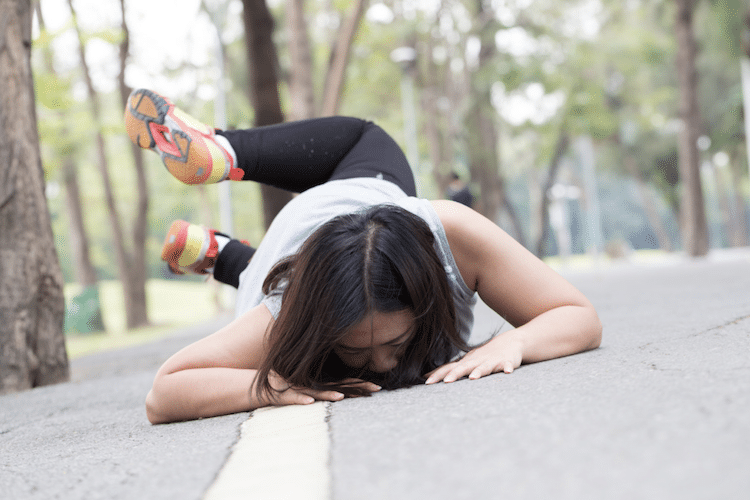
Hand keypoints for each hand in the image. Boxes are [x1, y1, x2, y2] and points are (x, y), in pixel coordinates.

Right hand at [260, 372, 380, 405]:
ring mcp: (298, 390)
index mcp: (319, 386)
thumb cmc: (286, 390)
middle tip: (375, 389)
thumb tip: (341, 397)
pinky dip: (300, 400)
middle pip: (336, 387)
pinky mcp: (284, 395)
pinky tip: (309, 403)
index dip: (360, 385)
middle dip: (356, 389)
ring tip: (340, 398)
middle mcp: (312, 386)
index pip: (344, 384)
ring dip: (328, 396)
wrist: (259, 388)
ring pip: (315, 393)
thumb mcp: (306, 392)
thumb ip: (322, 394)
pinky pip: (293, 398)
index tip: (377, 387)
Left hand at [424, 332, 522, 383]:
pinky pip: (507, 365)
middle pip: (464, 368)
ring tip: (473, 377)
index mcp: (466, 362)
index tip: (427, 383)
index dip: (438, 375)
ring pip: (484, 367)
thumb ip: (448, 370)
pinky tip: (508, 372)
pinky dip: (507, 368)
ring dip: (479, 372)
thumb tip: (426, 376)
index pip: (449, 368)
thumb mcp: (465, 362)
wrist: (509, 342)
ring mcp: (492, 361)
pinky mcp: (507, 361)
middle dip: (455, 374)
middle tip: (446, 382)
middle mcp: (477, 361)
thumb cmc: (484, 356)